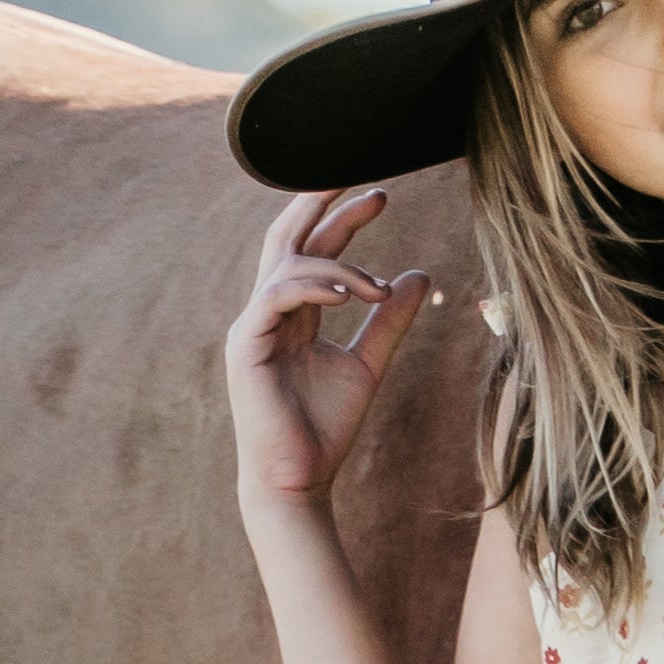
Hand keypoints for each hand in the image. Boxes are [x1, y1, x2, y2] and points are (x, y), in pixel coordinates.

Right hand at [225, 187, 432, 510]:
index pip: (315, 249)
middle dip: (322, 204)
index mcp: (293, 312)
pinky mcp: (246, 345)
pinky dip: (314, 286)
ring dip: (337, 265)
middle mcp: (268, 311)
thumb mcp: (369, 364)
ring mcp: (253, 326)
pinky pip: (276, 296)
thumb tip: (418, 274)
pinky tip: (350, 295)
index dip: (344, 218)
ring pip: (287, 264)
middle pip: (288, 238)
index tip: (382, 197)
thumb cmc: (325, 429)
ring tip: (375, 289)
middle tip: (365, 183)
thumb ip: (389, 321)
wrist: (299, 480)